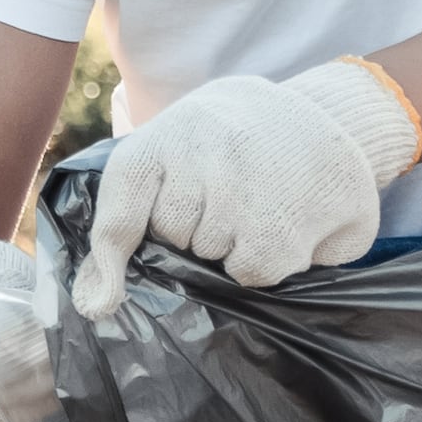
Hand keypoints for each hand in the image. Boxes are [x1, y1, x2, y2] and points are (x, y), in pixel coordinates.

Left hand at [72, 62, 420, 317]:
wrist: (327, 115)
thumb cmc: (230, 146)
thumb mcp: (172, 158)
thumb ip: (122, 227)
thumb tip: (95, 306)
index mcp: (173, 131)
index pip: (124, 208)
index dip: (111, 257)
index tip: (102, 302)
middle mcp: (212, 147)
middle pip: (173, 234)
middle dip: (193, 230)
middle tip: (226, 195)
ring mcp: (256, 180)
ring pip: (215, 254)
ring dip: (233, 245)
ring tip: (259, 204)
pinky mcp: (294, 216)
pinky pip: (254, 272)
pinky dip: (265, 262)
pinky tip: (286, 225)